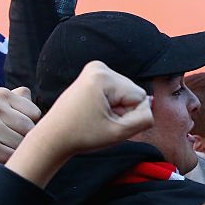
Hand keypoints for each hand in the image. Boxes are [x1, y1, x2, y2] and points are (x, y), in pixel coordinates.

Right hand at [0, 86, 40, 191]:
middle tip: (9, 139)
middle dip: (25, 138)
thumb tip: (49, 99)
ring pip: (23, 143)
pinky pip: (13, 156)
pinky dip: (10, 160)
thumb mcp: (2, 106)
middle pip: (30, 128)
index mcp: (0, 94)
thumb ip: (22, 97)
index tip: (14, 125)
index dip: (30, 123)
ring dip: (18, 150)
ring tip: (4, 146)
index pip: (35, 113)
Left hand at [6, 62, 153, 186]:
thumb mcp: (119, 133)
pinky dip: (109, 104)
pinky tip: (94, 111)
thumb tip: (151, 104)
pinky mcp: (91, 75)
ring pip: (125, 92)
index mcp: (103, 77)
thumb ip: (144, 119)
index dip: (130, 116)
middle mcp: (98, 67)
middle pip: (132, 92)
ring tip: (96, 117)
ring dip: (116, 108)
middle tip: (100, 121)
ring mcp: (94, 69)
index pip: (140, 96)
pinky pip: (115, 90)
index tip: (108, 123)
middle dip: (122, 110)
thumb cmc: (82, 136)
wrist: (53, 137)